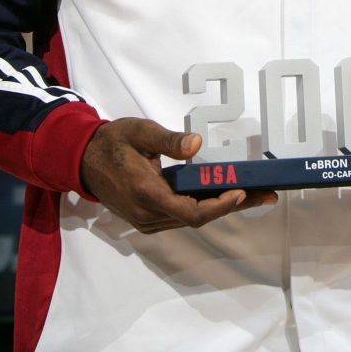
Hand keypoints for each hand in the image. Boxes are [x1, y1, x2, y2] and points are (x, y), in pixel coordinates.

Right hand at [80, 117, 277, 233]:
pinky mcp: (147, 218)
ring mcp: (146, 219)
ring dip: (223, 207)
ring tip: (255, 194)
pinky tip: (226, 196)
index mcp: (145, 193)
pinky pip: (181, 216)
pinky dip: (205, 207)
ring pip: (191, 219)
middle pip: (198, 218)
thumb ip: (168, 139)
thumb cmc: (113, 142)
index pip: (191, 211)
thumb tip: (196, 144)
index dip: (220, 206)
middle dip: (234, 205)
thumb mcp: (139, 131)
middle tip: (267, 194)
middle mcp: (147, 213)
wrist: (83, 159)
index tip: (242, 191)